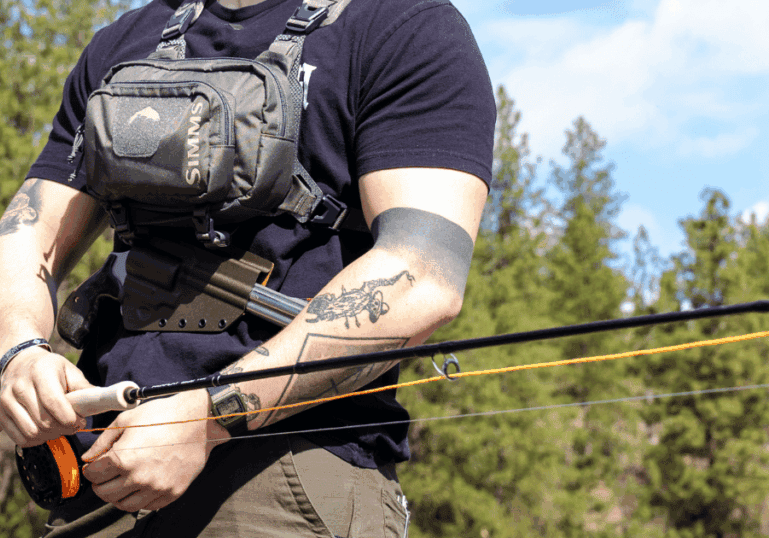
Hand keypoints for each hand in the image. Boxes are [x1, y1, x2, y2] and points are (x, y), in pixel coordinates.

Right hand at [0, 347, 90, 446]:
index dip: (70, 418)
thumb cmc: (50, 369)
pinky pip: (20, 438)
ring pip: (32, 432)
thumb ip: (84, 388)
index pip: (54, 403)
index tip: (80, 421)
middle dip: (64, 429)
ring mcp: (6, 401)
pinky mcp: (0, 414)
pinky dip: (36, 440)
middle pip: (44, 421)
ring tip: (59, 428)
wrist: (19, 363)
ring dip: (50, 436)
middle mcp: (20, 387)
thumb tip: (101, 403)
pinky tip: (45, 431)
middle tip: (72, 425)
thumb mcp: (70, 371)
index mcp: (41, 373)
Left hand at [82, 390, 229, 511]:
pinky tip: (142, 485)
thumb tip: (88, 458)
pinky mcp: (172, 492)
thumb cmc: (163, 415)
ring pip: (124, 505)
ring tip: (123, 481)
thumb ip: (103, 441)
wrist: (200, 420)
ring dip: (118, 495)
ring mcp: (157, 487)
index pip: (93, 476)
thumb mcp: (128, 419)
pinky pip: (147, 506)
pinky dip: (140, 499)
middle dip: (101, 483)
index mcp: (124, 458)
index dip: (92, 468)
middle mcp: (139, 477)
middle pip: (104, 493)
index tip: (97, 464)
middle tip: (107, 474)